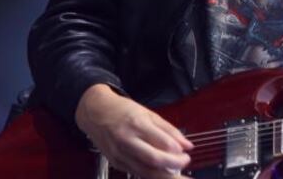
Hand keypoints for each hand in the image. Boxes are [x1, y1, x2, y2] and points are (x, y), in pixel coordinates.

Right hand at [74, 84, 193, 178]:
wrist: (95, 112)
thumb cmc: (122, 110)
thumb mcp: (149, 114)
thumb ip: (169, 130)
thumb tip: (187, 145)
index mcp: (137, 125)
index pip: (162, 143)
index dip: (177, 152)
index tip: (186, 153)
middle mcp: (126, 140)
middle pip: (153, 160)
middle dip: (173, 165)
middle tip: (183, 163)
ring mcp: (119, 153)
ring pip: (144, 171)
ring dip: (163, 175)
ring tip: (175, 171)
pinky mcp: (115, 162)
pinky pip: (135, 172)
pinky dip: (150, 174)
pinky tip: (159, 172)